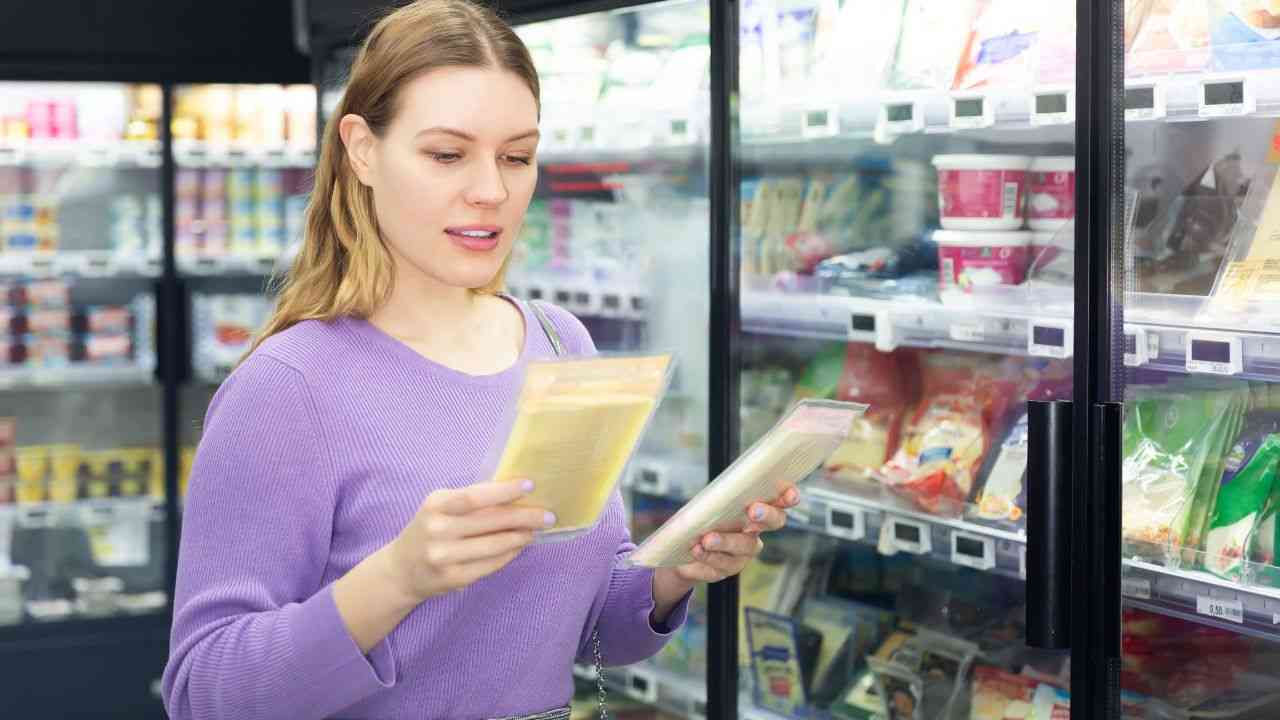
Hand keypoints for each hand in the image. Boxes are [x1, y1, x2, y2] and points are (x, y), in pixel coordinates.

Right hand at [384, 480, 552, 603]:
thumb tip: (515, 494)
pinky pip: (490, 565)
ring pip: (494, 545)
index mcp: (435, 505)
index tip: (530, 485)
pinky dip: (509, 554)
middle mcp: (437, 530)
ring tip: (535, 531)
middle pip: (489, 521)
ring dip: (520, 537)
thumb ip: (470, 500)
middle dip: (524, 517)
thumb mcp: (440, 507)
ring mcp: (444, 557)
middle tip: (547, 515)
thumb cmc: (429, 529)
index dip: (504, 491)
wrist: (401, 570)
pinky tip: (519, 546)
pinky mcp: (453, 578)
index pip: (474, 496)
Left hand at [652, 485, 800, 616]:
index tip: (790, 496)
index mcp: (754, 509)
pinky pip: (723, 565)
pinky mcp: (728, 569)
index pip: (779, 501)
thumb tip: (716, 494)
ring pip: (744, 546)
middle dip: (766, 516)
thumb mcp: (706, 505)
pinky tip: (697, 550)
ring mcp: (744, 552)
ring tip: (707, 539)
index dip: (789, 497)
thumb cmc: (698, 519)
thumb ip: (716, 500)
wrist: (680, 549)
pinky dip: (708, 557)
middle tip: (752, 511)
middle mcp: (755, 531)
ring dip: (726, 542)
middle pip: (774, 522)